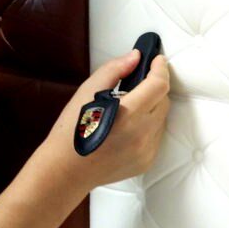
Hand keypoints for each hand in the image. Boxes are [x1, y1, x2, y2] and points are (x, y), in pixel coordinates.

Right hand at [39, 49, 170, 194]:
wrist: (65, 170)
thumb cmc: (72, 128)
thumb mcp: (87, 92)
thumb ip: (114, 70)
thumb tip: (136, 57)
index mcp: (129, 113)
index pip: (159, 85)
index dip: (160, 68)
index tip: (157, 59)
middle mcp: (143, 133)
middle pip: (163, 101)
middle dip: (154, 88)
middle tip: (136, 85)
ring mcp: (147, 150)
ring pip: (161, 119)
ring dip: (151, 108)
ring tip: (127, 109)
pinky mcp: (146, 162)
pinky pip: (155, 137)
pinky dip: (147, 127)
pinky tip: (126, 129)